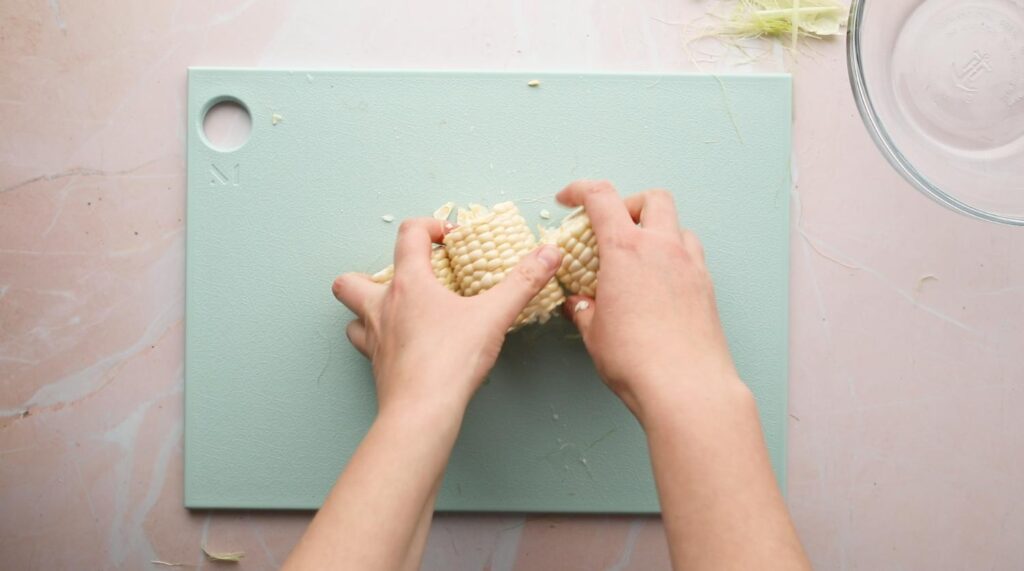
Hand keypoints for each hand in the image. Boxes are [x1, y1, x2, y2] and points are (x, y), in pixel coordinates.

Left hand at [331, 217, 562, 413]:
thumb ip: (523, 281)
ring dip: (367, 310)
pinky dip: (378, 342)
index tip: (450, 238)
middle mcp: (382, 307)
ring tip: (395, 313)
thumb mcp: (495, 315)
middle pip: (351, 280)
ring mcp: (374, 339)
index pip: (409, 235)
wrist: (422, 411)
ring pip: (352, 316)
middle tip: (403, 283)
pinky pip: (366, 347)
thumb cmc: (451, 360)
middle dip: (370, 274)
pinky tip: (401, 347)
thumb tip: (548, 254)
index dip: (430, 227)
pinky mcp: (377, 368)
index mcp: (409, 284)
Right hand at [558, 180, 739, 418]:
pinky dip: (674, 258)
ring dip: (656, 231)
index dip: (580, 190)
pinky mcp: (707, 288)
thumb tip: (579, 304)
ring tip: (638, 258)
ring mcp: (690, 266)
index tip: (569, 198)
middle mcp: (663, 248)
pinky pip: (692, 257)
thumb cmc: (635, 359)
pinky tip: (659, 286)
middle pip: (652, 199)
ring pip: (677, 226)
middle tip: (612, 227)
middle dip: (629, 204)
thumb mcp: (594, 332)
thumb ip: (584, 309)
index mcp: (626, 249)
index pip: (601, 197)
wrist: (686, 387)